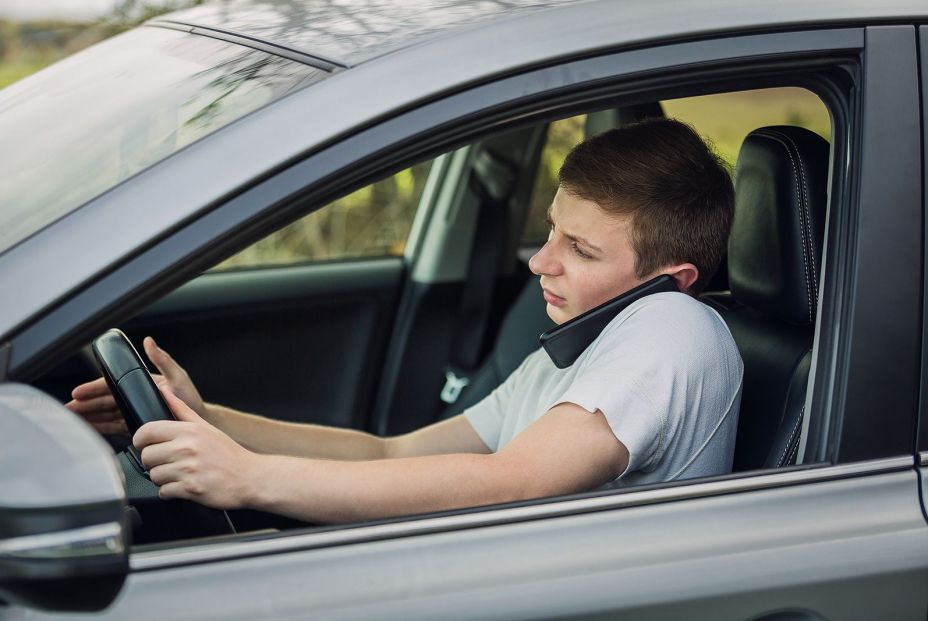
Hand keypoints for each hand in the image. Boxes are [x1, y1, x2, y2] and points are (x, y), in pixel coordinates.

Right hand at [66, 336, 204, 434]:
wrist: (198, 420)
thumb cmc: (190, 398)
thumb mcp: (178, 376)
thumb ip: (162, 360)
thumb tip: (149, 342)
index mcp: (141, 383)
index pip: (111, 385)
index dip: (93, 389)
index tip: (78, 393)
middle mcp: (135, 396)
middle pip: (104, 401)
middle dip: (85, 404)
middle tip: (69, 409)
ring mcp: (134, 411)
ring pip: (106, 414)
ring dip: (89, 417)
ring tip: (74, 422)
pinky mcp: (136, 424)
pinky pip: (114, 426)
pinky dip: (101, 428)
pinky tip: (90, 430)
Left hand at [134, 387, 261, 508]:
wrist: (250, 477)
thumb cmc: (229, 454)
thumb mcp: (206, 427)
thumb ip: (181, 409)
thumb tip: (164, 391)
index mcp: (189, 431)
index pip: (147, 431)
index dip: (141, 440)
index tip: (146, 445)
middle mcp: (187, 448)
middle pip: (146, 456)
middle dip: (153, 462)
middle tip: (167, 462)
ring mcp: (189, 469)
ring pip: (154, 475)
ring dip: (163, 478)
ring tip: (179, 474)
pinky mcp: (190, 489)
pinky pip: (163, 492)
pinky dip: (170, 492)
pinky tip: (184, 485)